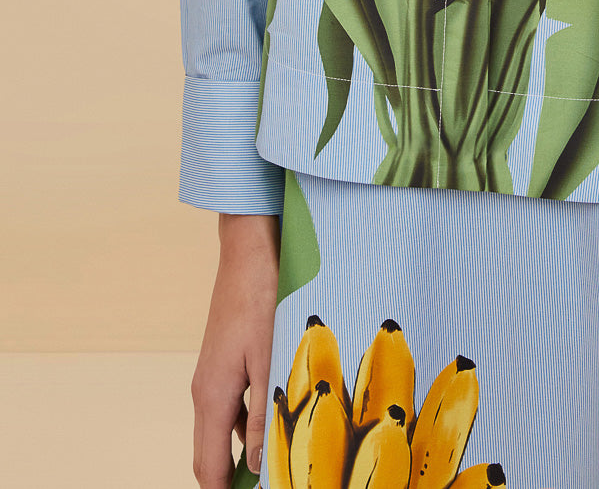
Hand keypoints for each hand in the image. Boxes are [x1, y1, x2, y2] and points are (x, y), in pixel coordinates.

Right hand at [190, 213, 279, 486]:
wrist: (250, 250)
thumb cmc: (262, 297)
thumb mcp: (268, 358)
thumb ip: (262, 415)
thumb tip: (256, 465)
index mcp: (212, 396)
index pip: (208, 468)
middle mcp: (205, 390)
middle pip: (210, 455)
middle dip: (230, 480)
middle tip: (268, 486)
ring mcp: (213, 375)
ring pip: (221, 432)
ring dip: (240, 455)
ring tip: (275, 466)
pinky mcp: (225, 362)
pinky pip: (231, 408)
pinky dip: (246, 427)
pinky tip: (276, 424)